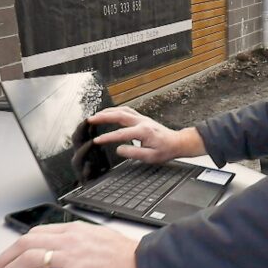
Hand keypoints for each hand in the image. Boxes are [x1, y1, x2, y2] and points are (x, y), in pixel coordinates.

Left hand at [0, 221, 143, 267]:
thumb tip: (68, 246)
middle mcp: (68, 241)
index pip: (37, 233)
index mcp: (75, 230)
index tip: (12, 256)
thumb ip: (81, 239)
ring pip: (25, 260)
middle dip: (5, 258)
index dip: (18, 245)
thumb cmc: (128, 257)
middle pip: (24, 244)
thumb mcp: (101, 237)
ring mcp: (68, 260)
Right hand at [87, 107, 205, 163]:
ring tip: (96, 115)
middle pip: (119, 115)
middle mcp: (142, 122)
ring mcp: (142, 118)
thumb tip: (119, 149)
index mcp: (144, 131)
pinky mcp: (142, 118)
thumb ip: (134, 153)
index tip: (96, 140)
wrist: (177, 142)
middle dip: (103, 117)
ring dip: (108, 112)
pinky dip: (116, 110)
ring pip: (122, 110)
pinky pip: (127, 111)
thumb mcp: (151, 157)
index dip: (108, 137)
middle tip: (90, 120)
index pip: (121, 134)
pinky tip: (109, 113)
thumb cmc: (165, 150)